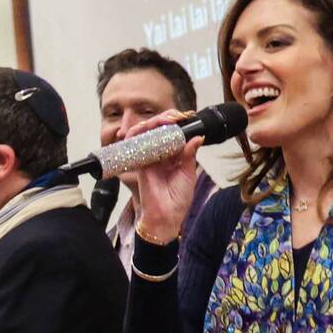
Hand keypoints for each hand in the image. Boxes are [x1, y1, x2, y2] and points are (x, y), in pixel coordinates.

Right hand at [129, 109, 202, 241]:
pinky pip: (135, 142)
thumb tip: (198, 136)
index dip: (178, 122)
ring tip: (167, 119)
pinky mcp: (139, 162)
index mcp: (172, 156)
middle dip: (167, 118)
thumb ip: (190, 153)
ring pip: (146, 131)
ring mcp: (148, 157)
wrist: (168, 216)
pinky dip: (140, 131)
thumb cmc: (178, 199)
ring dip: (155, 121)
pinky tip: (152, 126)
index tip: (188, 116)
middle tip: (178, 116)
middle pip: (158, 129)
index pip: (172, 133)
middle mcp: (159, 154)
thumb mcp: (188, 172)